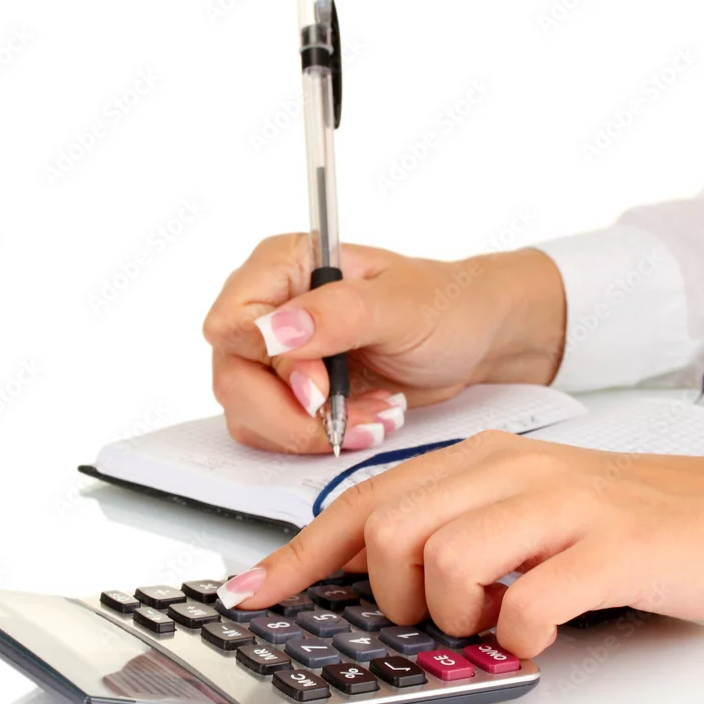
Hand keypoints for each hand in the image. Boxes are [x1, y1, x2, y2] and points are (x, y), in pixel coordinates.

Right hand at [202, 234, 565, 452]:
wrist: (471, 338)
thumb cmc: (445, 306)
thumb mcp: (402, 305)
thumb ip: (337, 314)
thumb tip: (274, 332)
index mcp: (284, 265)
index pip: (232, 322)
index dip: (270, 365)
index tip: (321, 387)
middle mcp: (268, 307)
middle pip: (233, 379)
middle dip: (292, 413)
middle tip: (347, 417)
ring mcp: (274, 354)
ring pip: (247, 412)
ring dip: (310, 430)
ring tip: (371, 415)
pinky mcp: (288, 391)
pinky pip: (271, 431)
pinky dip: (316, 439)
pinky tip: (363, 421)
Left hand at [229, 433, 703, 656]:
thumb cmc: (621, 517)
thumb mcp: (522, 507)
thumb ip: (451, 525)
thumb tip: (367, 575)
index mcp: (479, 456)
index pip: (364, 501)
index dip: (299, 555)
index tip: (254, 591)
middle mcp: (511, 468)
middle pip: (389, 530)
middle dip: (389, 592)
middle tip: (432, 610)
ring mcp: (561, 503)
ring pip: (447, 561)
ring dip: (455, 614)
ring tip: (495, 616)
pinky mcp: (610, 547)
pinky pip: (528, 601)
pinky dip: (519, 634)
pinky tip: (541, 627)